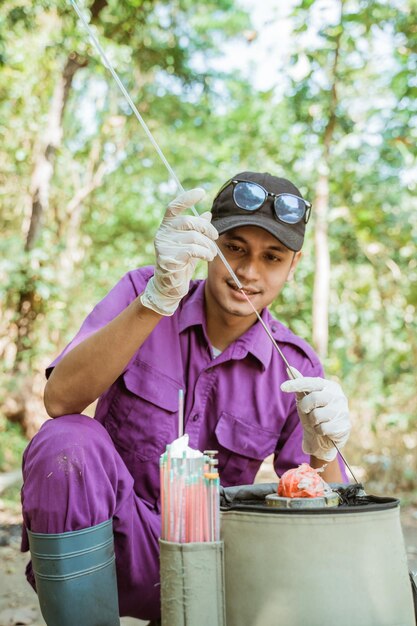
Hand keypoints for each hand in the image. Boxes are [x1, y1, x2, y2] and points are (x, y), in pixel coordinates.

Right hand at [140, 188, 217, 315]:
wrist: (171, 286)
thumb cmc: (181, 263)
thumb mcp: (192, 244)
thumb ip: (198, 230)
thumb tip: (208, 213)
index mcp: (167, 227)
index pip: (174, 207)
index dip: (187, 198)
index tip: (201, 192)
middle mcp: (162, 233)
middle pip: (188, 221)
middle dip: (206, 228)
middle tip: (215, 237)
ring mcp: (163, 245)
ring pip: (193, 237)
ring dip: (208, 245)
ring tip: (212, 253)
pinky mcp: (168, 258)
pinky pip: (192, 250)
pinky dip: (204, 252)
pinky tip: (208, 257)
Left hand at [280, 367, 350, 461]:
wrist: (324, 437)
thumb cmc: (313, 414)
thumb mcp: (304, 399)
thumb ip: (300, 385)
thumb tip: (289, 368)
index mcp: (330, 386)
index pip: (311, 382)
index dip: (296, 384)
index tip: (282, 387)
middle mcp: (339, 396)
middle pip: (313, 398)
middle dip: (305, 408)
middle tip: (308, 412)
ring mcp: (343, 411)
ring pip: (317, 415)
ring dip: (312, 421)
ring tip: (318, 422)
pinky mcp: (345, 426)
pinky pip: (323, 428)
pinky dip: (319, 431)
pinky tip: (324, 430)